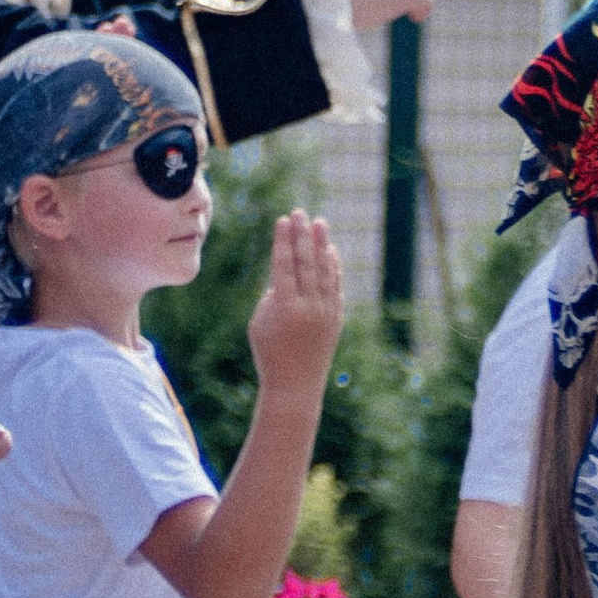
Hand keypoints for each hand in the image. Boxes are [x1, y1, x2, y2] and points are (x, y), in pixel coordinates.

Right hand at [246, 211, 344, 397]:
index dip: (284, 241)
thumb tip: (286, 274)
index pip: (284, 266)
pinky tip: (330, 250)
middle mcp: (309, 307)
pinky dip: (333, 267)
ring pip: (325, 272)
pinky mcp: (336, 318)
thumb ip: (273, 294)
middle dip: (303, 236)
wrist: (295, 385)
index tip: (283, 220)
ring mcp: (326, 312)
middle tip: (301, 212)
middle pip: (306, 263)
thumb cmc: (269, 352)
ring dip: (322, 245)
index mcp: (286, 307)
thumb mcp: (261, 321)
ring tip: (319, 222)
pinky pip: (335, 286)